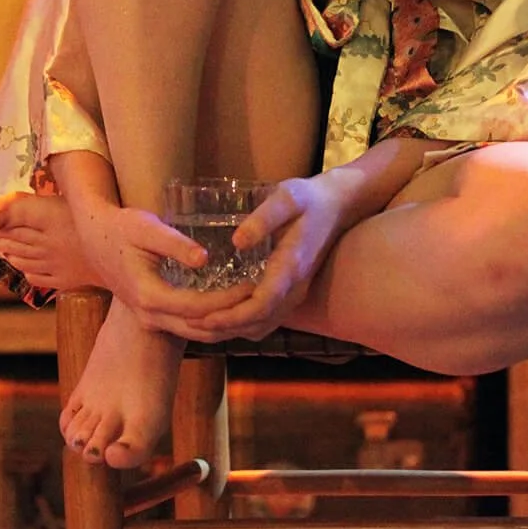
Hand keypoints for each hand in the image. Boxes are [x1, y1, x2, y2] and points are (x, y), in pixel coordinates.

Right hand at [71, 201, 256, 341]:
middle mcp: (149, 315)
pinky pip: (188, 328)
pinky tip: (233, 310)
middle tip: (262, 302)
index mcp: (148, 295)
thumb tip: (205, 258)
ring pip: (196, 335)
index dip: (228, 300)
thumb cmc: (121, 228)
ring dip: (226, 327)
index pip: (198, 308)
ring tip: (254, 309)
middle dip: (234, 319)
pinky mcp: (154, 317)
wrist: (94, 238)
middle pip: (200, 329)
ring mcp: (150, 320)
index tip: (253, 285)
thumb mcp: (146, 227)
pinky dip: (213, 324)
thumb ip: (174, 243)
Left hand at [182, 174, 351, 341]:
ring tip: (200, 325)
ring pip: (264, 326)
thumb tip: (237, 242)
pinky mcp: (292, 292)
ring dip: (233, 330)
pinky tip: (223, 318)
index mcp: (291, 267)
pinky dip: (244, 325)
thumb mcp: (287, 198)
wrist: (338, 207)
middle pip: (260, 323)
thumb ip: (264, 218)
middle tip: (189, 325)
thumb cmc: (309, 199)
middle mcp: (295, 288)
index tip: (204, 317)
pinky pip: (268, 319)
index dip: (233, 316)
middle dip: (225, 328)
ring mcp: (296, 293)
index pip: (262, 304)